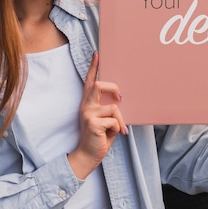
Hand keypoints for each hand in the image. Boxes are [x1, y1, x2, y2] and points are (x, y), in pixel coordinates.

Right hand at [68, 53, 126, 178]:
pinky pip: (114, 120)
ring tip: (118, 129)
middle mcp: (86, 105)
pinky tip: (110, 135)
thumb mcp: (105, 119)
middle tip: (120, 98)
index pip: (90, 81)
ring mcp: (88, 113)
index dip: (93, 67)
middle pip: (99, 85)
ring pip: (113, 107)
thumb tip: (121, 98)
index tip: (97, 54)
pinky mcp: (93, 123)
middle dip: (114, 88)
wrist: (88, 154)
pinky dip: (118, 129)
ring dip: (120, 120)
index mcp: (88, 102)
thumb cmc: (99, 136)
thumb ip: (109, 107)